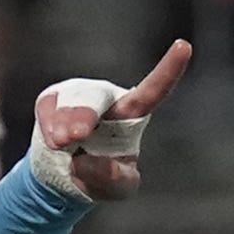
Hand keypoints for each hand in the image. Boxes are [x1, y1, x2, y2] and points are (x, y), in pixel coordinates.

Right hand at [33, 39, 192, 204]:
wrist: (68, 175)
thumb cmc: (103, 175)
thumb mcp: (118, 187)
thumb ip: (113, 179)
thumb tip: (84, 162)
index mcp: (132, 113)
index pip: (152, 91)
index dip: (168, 70)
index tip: (184, 46)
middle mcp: (106, 97)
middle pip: (96, 97)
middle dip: (82, 115)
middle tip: (76, 136)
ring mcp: (78, 95)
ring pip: (69, 102)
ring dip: (63, 125)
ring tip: (62, 144)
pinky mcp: (53, 99)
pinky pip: (48, 106)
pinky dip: (49, 126)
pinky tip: (54, 142)